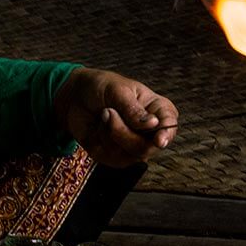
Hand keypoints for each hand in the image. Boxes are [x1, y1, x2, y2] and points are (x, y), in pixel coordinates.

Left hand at [54, 67, 178, 166]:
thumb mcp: (117, 91)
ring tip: (104, 114)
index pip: (169, 126)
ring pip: (128, 155)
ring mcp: (133, 146)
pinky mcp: (115, 156)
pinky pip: (110, 157)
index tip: (158, 140)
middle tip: (108, 112)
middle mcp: (149, 132)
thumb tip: (154, 124)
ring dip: (108, 133)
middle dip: (123, 132)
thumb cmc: (101, 87)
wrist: (75, 97)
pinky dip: (99, 140)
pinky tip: (98, 126)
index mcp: (158, 110)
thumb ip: (133, 109)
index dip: (166, 135)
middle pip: (147, 147)